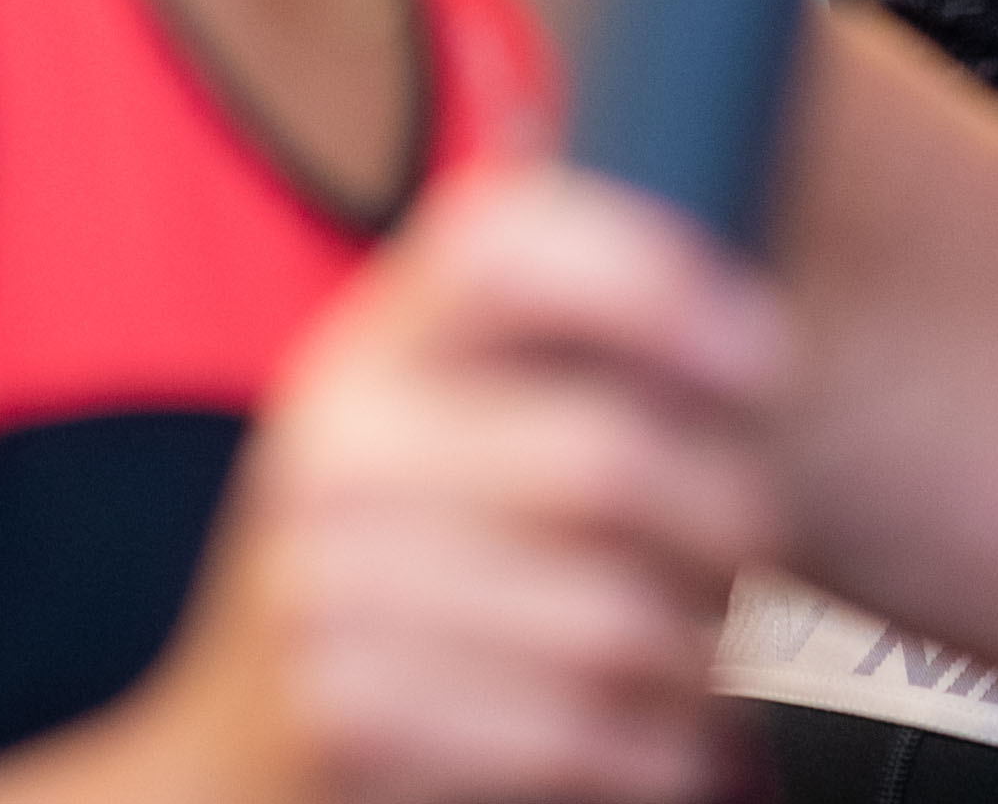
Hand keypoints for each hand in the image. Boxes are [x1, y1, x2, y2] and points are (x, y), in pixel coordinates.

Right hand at [124, 167, 791, 802]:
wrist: (227, 759)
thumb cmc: (406, 563)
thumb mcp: (438, 425)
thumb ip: (554, 345)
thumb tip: (732, 304)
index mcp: (374, 345)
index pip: (501, 246)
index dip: (649, 281)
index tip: (762, 356)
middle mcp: (335, 450)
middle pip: (602, 459)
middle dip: (732, 516)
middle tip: (770, 547)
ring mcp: (323, 589)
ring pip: (609, 620)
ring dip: (708, 655)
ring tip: (726, 652)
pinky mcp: (346, 719)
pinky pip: (571, 734)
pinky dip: (656, 748)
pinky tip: (670, 737)